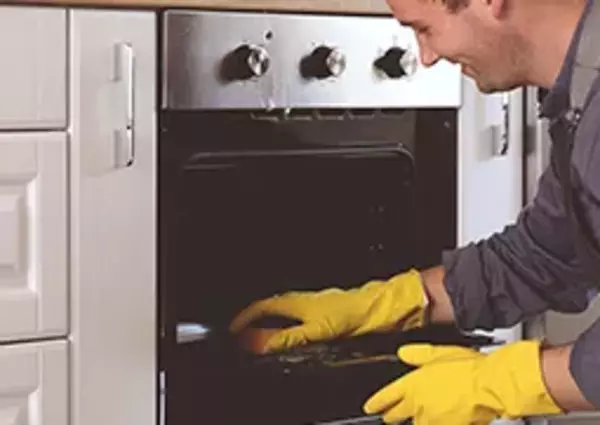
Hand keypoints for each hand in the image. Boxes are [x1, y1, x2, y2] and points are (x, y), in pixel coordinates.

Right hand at [229, 269, 428, 352]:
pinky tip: (291, 338)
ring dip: (269, 326)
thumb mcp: (318, 330)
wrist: (380, 307)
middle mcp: (302, 301)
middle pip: (269, 310)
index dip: (244, 318)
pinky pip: (296, 319)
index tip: (232, 330)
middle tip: (243, 337)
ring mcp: (313, 306)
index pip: (261, 307)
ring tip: (260, 339)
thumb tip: (264, 344)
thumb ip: (291, 338)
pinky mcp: (324, 313)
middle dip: (253, 322)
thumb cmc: (353, 312)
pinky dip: (285, 329)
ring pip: (283, 314)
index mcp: (297, 301)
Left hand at [363, 340, 562, 424]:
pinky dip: (438, 422)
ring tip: (424, 415)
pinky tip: (445, 417)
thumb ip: (417, 354)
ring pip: (419, 423)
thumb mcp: (438, 353)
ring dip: (420, 419)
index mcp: (412, 384)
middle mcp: (418, 404)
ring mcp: (432, 419)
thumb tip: (403, 352)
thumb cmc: (468, 368)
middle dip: (392, 416)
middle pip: (398, 415)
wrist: (489, 386)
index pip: (386, 397)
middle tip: (388, 416)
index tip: (370, 407)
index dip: (375, 403)